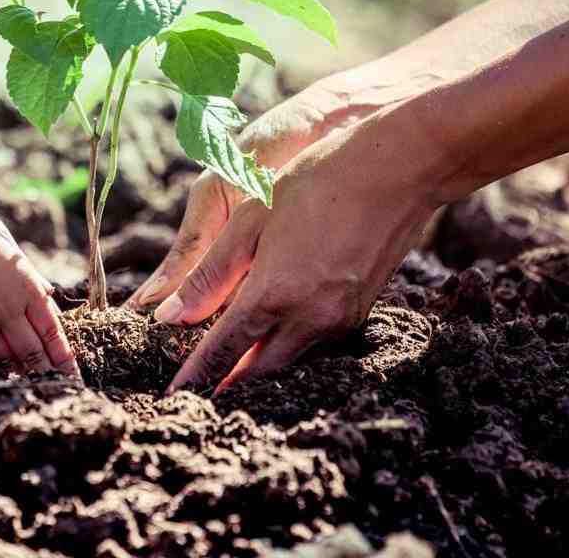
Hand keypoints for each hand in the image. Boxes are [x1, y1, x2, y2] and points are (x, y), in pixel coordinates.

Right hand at [0, 193, 79, 378]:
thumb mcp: (14, 256)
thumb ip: (31, 282)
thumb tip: (49, 298)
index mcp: (27, 289)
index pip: (53, 332)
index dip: (63, 358)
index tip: (72, 375)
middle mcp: (7, 308)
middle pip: (32, 352)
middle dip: (44, 373)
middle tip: (54, 388)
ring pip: (5, 357)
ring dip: (17, 371)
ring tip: (26, 384)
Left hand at [152, 109, 443, 391]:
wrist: (397, 172)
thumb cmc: (315, 183)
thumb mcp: (250, 220)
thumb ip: (209, 275)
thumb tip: (170, 317)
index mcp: (274, 294)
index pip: (223, 352)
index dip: (194, 376)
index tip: (171, 395)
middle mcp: (309, 319)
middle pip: (256, 370)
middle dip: (225, 382)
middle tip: (196, 387)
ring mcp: (339, 320)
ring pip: (287, 360)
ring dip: (257, 367)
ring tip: (228, 366)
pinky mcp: (358, 313)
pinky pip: (313, 343)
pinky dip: (286, 345)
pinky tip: (272, 331)